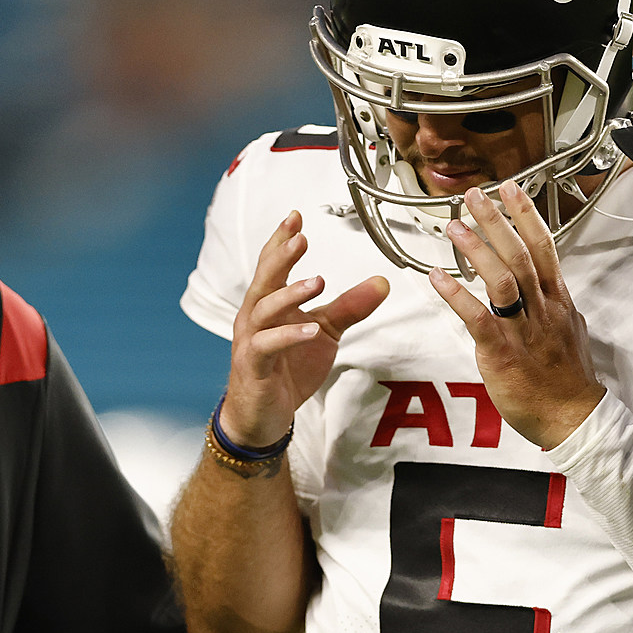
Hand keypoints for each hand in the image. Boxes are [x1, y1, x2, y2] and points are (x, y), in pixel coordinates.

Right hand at [222, 212, 389, 449]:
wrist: (263, 416)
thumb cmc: (287, 370)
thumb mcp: (324, 332)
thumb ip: (349, 307)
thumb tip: (382, 282)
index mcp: (269, 304)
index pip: (272, 266)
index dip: (281, 241)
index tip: (296, 217)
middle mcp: (254, 318)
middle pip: (264, 280)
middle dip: (280, 257)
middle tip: (300, 238)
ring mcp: (250, 342)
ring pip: (264, 311)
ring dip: (290, 294)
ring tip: (318, 282)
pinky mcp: (254, 367)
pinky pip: (268, 347)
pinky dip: (289, 336)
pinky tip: (312, 329)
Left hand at [429, 182, 604, 449]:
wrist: (572, 416)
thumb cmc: (568, 380)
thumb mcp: (571, 332)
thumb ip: (556, 309)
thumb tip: (551, 294)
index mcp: (557, 301)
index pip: (543, 247)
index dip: (526, 215)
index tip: (512, 189)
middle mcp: (542, 308)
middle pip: (520, 254)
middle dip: (497, 221)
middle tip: (476, 196)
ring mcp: (523, 329)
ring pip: (502, 279)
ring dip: (477, 249)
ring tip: (456, 225)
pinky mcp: (502, 351)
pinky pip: (478, 317)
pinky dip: (456, 294)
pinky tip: (437, 276)